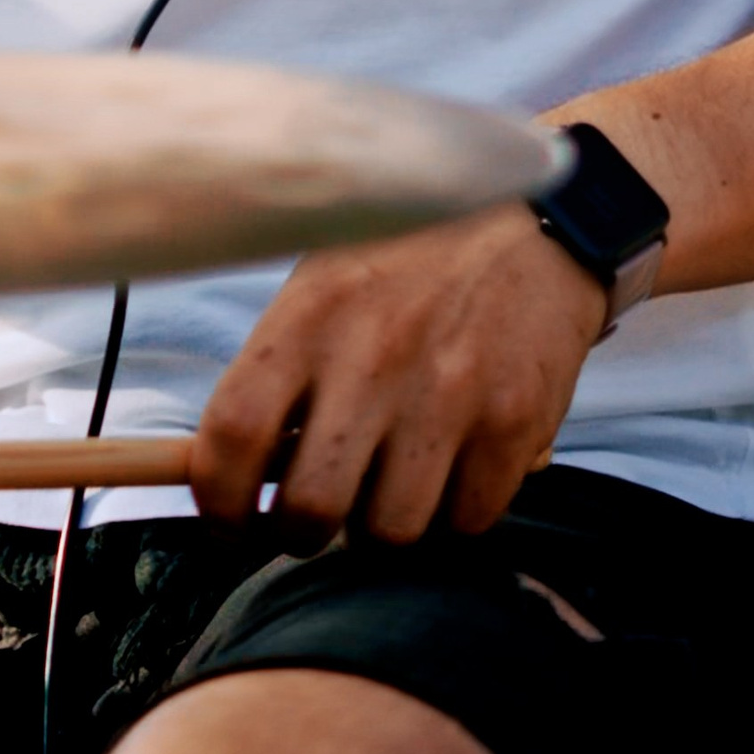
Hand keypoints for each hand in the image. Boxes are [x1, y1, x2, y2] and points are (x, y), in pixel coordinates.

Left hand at [190, 203, 607, 547]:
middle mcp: (373, 356)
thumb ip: (275, 373)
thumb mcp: (322, 285)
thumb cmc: (406, 263)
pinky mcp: (513, 422)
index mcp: (309, 315)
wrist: (534, 221)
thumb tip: (218, 470)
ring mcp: (448, 394)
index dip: (218, 500)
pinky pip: (466, 523)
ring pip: (390, 532)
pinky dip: (454, 512)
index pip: (232, 435)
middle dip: (302, 533)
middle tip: (314, 514)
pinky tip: (453, 464)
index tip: (230, 519)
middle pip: (310, 510)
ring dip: (382, 523)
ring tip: (390, 478)